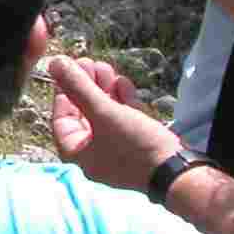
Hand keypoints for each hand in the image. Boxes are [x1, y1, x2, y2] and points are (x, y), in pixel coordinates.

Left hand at [47, 55, 177, 193]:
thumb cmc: (135, 146)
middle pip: (84, 114)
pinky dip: (122, 101)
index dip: (64, 91)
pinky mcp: (136, 143)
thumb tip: (55, 63)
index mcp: (78, 154)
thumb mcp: (104, 113)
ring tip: (106, 67)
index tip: (68, 69)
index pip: (62, 119)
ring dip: (105, 90)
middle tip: (89, 62)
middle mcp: (94, 154)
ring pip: (105, 114)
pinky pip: (124, 119)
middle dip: (87, 86)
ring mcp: (116, 149)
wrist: (178, 170)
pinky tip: (123, 83)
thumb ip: (79, 87)